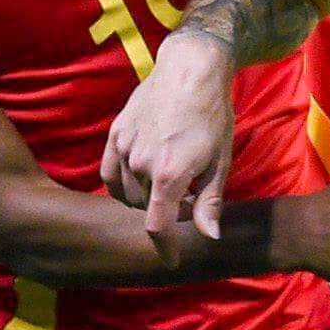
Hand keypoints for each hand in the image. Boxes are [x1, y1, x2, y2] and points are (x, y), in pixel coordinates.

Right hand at [102, 27, 239, 238]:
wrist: (191, 69)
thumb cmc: (212, 115)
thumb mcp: (220, 160)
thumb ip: (210, 201)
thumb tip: (209, 237)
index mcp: (170, 173)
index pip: (157, 226)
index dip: (164, 248)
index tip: (171, 260)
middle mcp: (141, 163)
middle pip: (145, 209)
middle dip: (165, 211)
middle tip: (188, 196)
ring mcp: (125, 147)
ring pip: (127, 192)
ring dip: (145, 196)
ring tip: (168, 181)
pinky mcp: (116, 134)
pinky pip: (109, 173)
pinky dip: (121, 184)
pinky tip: (137, 180)